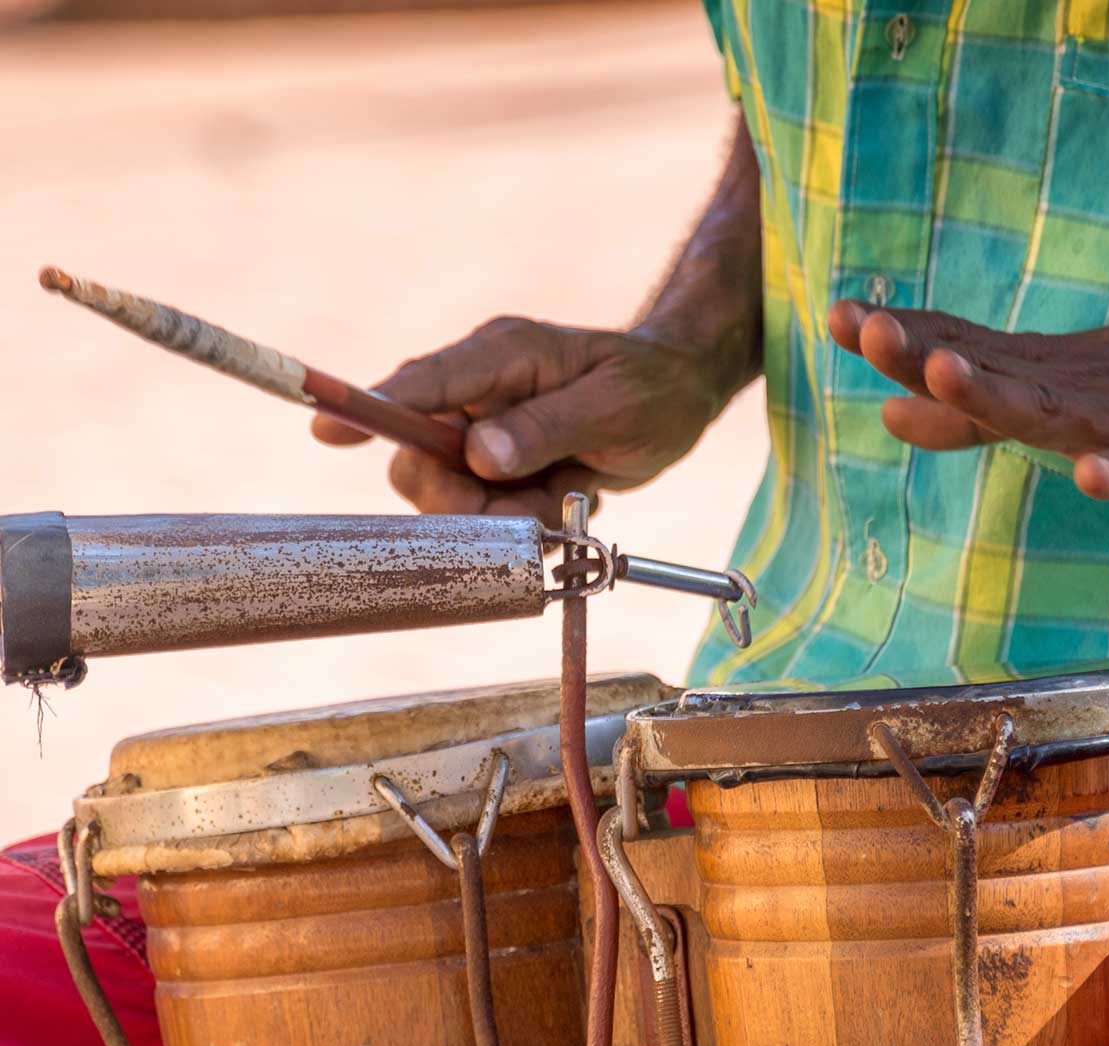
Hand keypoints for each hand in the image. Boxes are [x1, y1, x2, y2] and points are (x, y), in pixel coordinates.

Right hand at [312, 317, 724, 527]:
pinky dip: (525, 520)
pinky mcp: (496, 466)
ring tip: (564, 491)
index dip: (370, 408)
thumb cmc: (650, 389)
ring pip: (452, 498)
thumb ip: (545, 429)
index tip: (325, 428)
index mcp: (499, 356)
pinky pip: (486, 514)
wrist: (677, 397)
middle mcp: (478, 392)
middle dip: (464, 500)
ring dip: (506, 514)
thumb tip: (479, 455)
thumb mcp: (612, 408)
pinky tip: (565, 495)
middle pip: (420, 459)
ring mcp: (484, 431)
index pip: (420, 384)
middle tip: (527, 504)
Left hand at [828, 299, 1108, 516]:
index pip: (958, 352)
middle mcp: (1069, 391)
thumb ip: (967, 416)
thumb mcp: (1046, 401)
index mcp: (1036, 379)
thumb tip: (888, 411)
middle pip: (988, 372)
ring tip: (948, 372)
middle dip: (928, 352)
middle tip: (873, 331)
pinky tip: (1093, 478)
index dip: (900, 338)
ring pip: (1051, 413)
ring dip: (996, 394)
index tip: (841, 317)